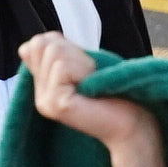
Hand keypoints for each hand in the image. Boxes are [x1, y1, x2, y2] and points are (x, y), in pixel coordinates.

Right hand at [19, 31, 167, 166]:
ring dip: (81, 62)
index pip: (35, 45)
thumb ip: (59, 53)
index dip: (64, 46)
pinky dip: (83, 70)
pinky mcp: (56, 104)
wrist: (134, 123)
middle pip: (42, 45)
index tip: (84, 67)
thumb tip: (33, 42)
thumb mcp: (82, 66)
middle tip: (91, 76)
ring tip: (92, 83)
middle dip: (73, 52)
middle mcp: (40, 96)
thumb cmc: (114, 92)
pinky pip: (62, 67)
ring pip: (53, 53)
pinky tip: (91, 89)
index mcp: (43, 86)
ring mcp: (45, 102)